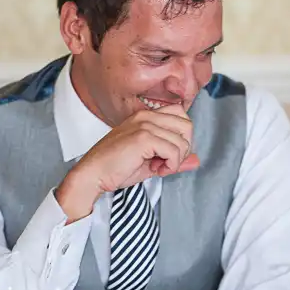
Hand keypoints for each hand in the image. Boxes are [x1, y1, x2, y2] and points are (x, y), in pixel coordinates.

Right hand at [56, 104, 199, 221]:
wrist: (93, 174)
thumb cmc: (115, 168)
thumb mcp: (150, 162)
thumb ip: (174, 158)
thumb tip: (196, 160)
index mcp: (146, 116)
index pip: (181, 115)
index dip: (181, 137)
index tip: (167, 154)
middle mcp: (146, 116)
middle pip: (187, 125)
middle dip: (183, 148)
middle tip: (166, 162)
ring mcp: (145, 125)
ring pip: (182, 141)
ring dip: (175, 160)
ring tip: (158, 167)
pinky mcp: (144, 138)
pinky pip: (174, 151)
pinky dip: (171, 165)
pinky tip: (156, 170)